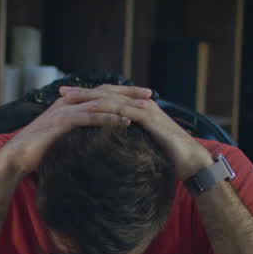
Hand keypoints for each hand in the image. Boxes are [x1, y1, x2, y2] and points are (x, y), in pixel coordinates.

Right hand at [0, 85, 135, 175]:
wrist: (15, 158)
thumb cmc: (38, 153)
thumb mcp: (63, 139)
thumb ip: (78, 134)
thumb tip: (95, 141)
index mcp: (70, 103)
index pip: (101, 92)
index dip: (123, 92)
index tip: (143, 96)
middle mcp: (68, 101)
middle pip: (104, 91)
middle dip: (129, 92)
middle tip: (151, 95)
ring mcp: (64, 110)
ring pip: (100, 102)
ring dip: (124, 104)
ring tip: (145, 108)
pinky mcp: (61, 122)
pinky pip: (90, 117)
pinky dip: (109, 118)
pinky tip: (125, 121)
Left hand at [58, 84, 212, 180]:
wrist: (191, 162)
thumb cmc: (167, 158)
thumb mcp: (141, 146)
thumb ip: (127, 142)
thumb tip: (109, 149)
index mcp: (137, 108)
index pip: (108, 99)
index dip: (87, 97)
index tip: (66, 98)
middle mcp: (140, 104)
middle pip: (106, 94)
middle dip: (83, 92)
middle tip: (61, 91)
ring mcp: (144, 108)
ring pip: (111, 99)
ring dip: (88, 97)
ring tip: (69, 98)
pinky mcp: (148, 118)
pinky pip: (122, 110)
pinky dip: (104, 108)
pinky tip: (87, 109)